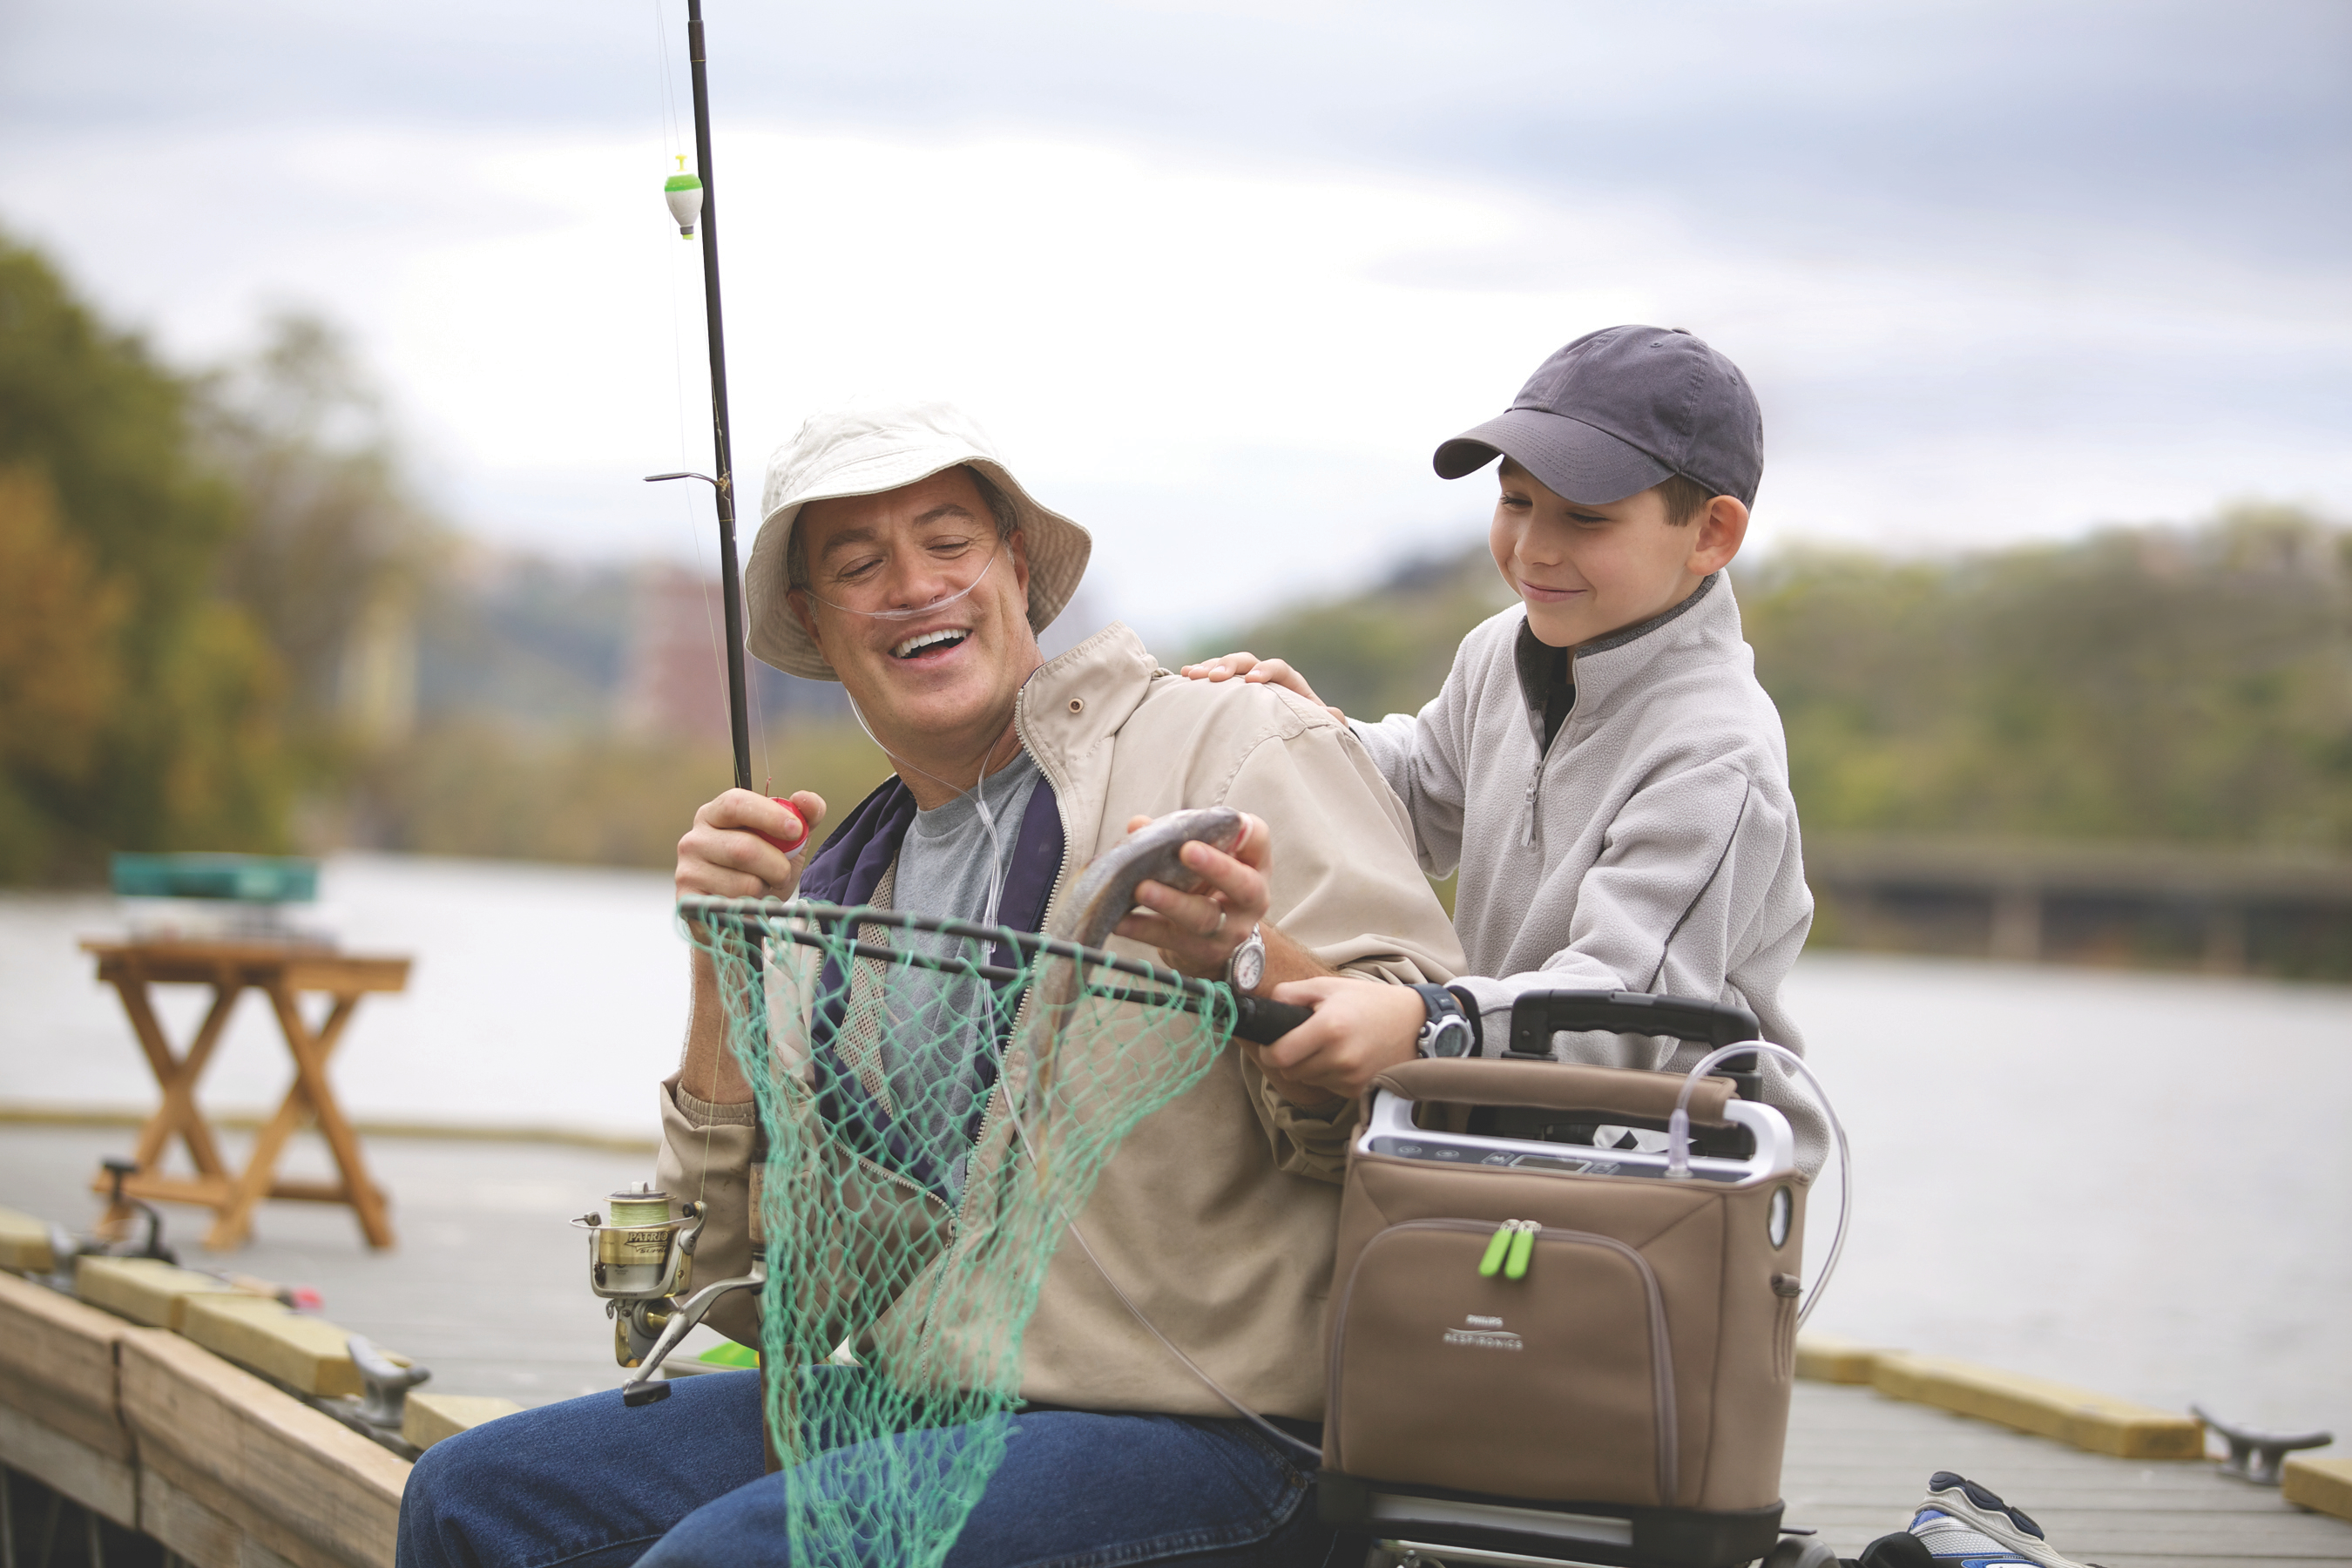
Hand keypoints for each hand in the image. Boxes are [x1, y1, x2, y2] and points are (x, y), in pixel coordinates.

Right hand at [676, 789, 826, 900]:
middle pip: (743, 848)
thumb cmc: (763, 871)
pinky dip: (751, 908)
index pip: (736, 804)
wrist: (742, 915)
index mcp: (715, 814)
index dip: (769, 815)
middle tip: (782, 873)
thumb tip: (806, 799)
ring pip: (743, 882)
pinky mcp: (688, 902)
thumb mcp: (788, 843)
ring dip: (765, 889)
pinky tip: (747, 905)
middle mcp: (694, 839)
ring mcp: (687, 871)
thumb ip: (805, 817)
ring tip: (761, 889)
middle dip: (776, 865)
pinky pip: (733, 907)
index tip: (795, 830)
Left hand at [1112, 812, 1270, 981]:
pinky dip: (1141, 929)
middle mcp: (1250, 901)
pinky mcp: (1201, 952)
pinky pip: (1169, 939)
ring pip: (1203, 918)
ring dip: (1170, 902)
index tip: (1231, 822)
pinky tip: (1120, 920)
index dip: (1247, 834)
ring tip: (1141, 888)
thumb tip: (1138, 825)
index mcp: (1253, 867)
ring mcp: (1228, 931)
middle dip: (1215, 867)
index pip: (1258, 842)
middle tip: (1185, 850)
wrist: (1216, 939)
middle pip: (1242, 885)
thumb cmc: (1209, 885)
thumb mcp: (1204, 859)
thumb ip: (1176, 837)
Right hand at [1178, 652, 1345, 722]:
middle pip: (1247, 661)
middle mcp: (1266, 676)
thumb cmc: (1309, 729)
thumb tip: (1335, 714)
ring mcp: (1245, 681)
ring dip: (1209, 667)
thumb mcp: (1321, 727)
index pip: (1279, 668)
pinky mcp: (1231, 690)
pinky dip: (1200, 674)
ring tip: (1191, 674)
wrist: (1296, 730)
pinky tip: (1183, 675)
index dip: (1266, 671)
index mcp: (1290, 682)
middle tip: (1213, 677)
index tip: (1253, 682)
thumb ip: (1329, 720)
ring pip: (1227, 666)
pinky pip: (1215, 677)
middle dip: (1229, 666)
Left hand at [1251, 976, 1426, 1101]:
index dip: (1269, 1050)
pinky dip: (1329, 1075)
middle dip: (1290, 1057)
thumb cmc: (1369, 1002)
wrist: (1415, 1023)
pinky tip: (1344, 1057)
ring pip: (1309, 1080)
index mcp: (1329, 1028)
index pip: (1278, 1056)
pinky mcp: (1359, 1090)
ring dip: (1310, 1067)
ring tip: (1329, 1046)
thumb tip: (1264, 1007)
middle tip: (1304, 1040)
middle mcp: (1340, 1058)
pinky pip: (1328, 1087)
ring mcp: (1351, 1078)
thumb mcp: (1328, 986)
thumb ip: (1290, 994)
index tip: (1274, 1042)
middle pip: (1290, 1072)